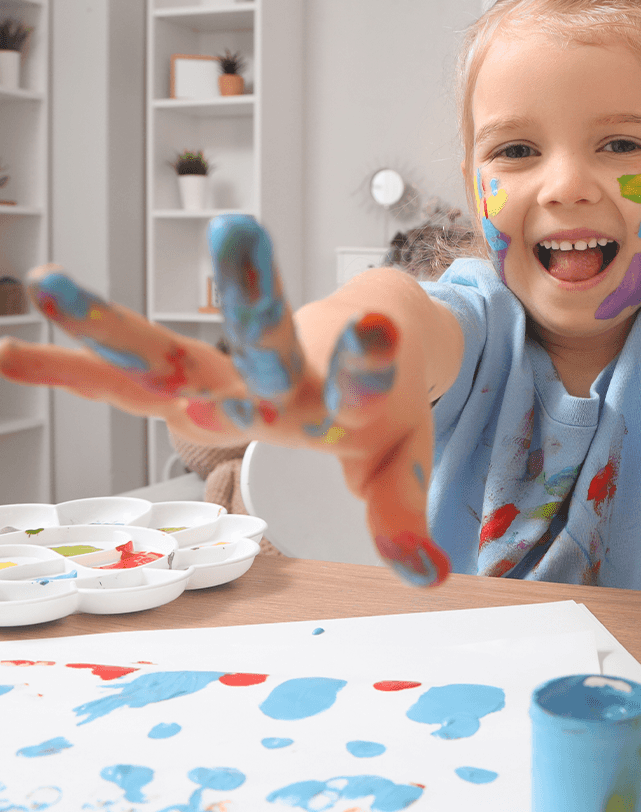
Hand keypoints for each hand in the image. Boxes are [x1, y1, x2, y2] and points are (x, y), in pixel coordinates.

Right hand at [0, 216, 450, 586]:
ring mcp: (233, 371)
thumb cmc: (385, 406)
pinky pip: (129, 376)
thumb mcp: (400, 459)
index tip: (376, 326)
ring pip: (175, 347)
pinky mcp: (199, 374)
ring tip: (46, 284)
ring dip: (115, 320)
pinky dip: (73, 368)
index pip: (361, 377)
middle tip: (237, 233)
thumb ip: (400, 513)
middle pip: (266, 338)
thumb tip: (428, 579)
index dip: (366, 359)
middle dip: (252, 297)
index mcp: (348, 394)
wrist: (378, 329)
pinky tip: (10, 353)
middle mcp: (285, 374)